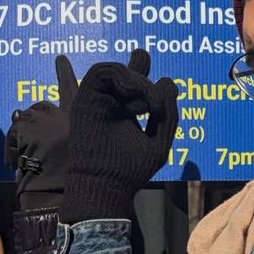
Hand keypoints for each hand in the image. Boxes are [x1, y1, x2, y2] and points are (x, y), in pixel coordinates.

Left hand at [4, 54, 77, 209]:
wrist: (61, 196)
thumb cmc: (75, 184)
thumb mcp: (86, 159)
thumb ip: (76, 143)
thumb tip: (54, 135)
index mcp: (84, 121)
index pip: (74, 90)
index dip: (65, 73)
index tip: (59, 57)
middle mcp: (65, 115)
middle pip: (41, 108)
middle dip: (33, 122)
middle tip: (29, 135)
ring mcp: (45, 118)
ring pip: (24, 119)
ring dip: (21, 137)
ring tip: (22, 159)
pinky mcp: (27, 126)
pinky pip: (13, 132)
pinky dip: (11, 147)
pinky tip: (15, 162)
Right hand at [59, 49, 177, 223]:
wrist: (107, 184)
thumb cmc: (132, 170)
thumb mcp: (159, 141)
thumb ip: (168, 113)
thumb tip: (166, 80)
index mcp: (127, 113)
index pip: (134, 82)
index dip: (142, 68)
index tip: (160, 78)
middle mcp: (111, 104)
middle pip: (126, 72)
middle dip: (144, 79)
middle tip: (156, 108)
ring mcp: (98, 100)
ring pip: (116, 71)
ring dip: (136, 81)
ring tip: (146, 107)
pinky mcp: (85, 98)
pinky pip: (101, 72)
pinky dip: (121, 77)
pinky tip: (133, 96)